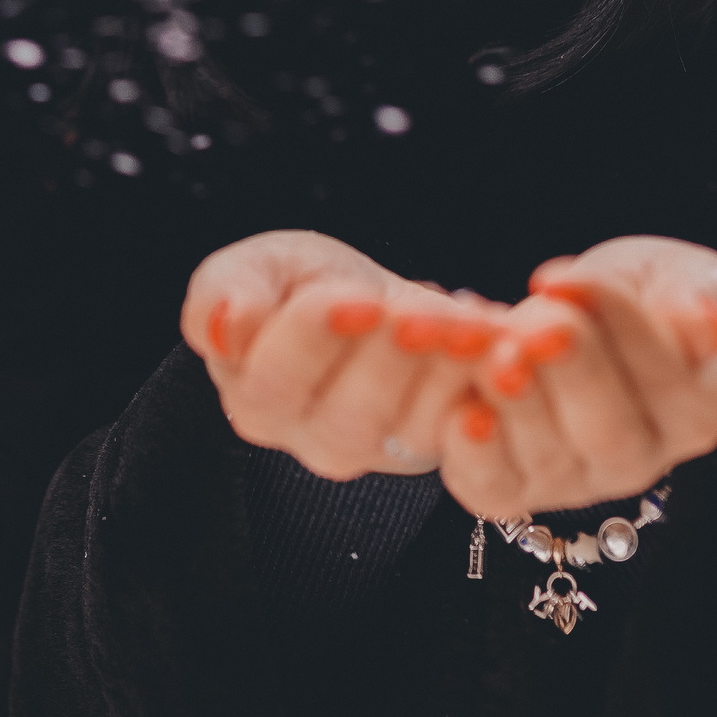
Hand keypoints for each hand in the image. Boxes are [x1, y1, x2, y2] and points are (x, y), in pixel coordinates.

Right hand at [180, 231, 507, 479]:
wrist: (362, 301)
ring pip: (407, 425)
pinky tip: (494, 336)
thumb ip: (224, 292)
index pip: (276, 378)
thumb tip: (221, 327)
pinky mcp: (426, 446)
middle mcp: (308, 435)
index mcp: (253, 392)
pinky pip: (457, 425)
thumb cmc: (297, 285)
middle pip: (347, 414)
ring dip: (445, 370)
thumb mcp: (258, 268)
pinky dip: (480, 380)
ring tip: (471, 323)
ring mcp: (371, 448)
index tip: (358, 297)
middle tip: (422, 312)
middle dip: (391, 357)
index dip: (317, 338)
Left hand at [435, 236, 716, 516]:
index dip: (620, 326)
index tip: (570, 279)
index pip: (667, 377)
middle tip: (538, 326)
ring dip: (518, 405)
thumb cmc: (631, 298)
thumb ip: (695, 295)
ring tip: (495, 355)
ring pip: (549, 456)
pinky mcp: (513, 490)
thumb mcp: (670, 276)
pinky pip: (494, 486)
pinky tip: (464, 412)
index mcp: (694, 410)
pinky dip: (476, 454)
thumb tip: (710, 322)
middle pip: (611, 432)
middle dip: (572, 373)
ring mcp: (575, 481)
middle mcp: (638, 459)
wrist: (565, 322)